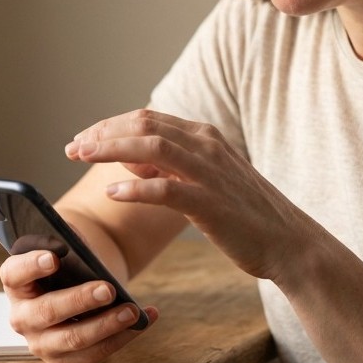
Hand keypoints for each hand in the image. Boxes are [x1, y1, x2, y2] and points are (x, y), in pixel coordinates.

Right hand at [0, 249, 156, 362]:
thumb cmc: (70, 266)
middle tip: (108, 289)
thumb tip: (82, 249)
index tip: (54, 258)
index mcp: (16, 283)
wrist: (77, 292)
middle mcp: (22, 317)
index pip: (14, 273)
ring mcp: (41, 344)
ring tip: (132, 311)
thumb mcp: (66, 251)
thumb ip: (70, 246)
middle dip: (79, 300)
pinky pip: (94, 355)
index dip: (31, 266)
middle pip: (47, 311)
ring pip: (73, 339)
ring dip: (106, 325)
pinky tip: (144, 321)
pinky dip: (123, 338)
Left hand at [65, 109, 316, 281]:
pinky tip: (113, 193)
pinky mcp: (211, 203)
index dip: (109, 126)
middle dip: (102, 133)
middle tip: (72, 147)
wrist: (290, 243)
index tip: (82, 139)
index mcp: (204, 136)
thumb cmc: (245, 215)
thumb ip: (169, 166)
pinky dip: (135, 188)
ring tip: (81, 158)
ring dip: (110, 150)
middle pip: (143, 126)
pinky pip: (165, 189)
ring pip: (150, 149)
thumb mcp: (205, 180)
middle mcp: (206, 146)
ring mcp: (210, 173)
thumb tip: (128, 161)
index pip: (147, 119)